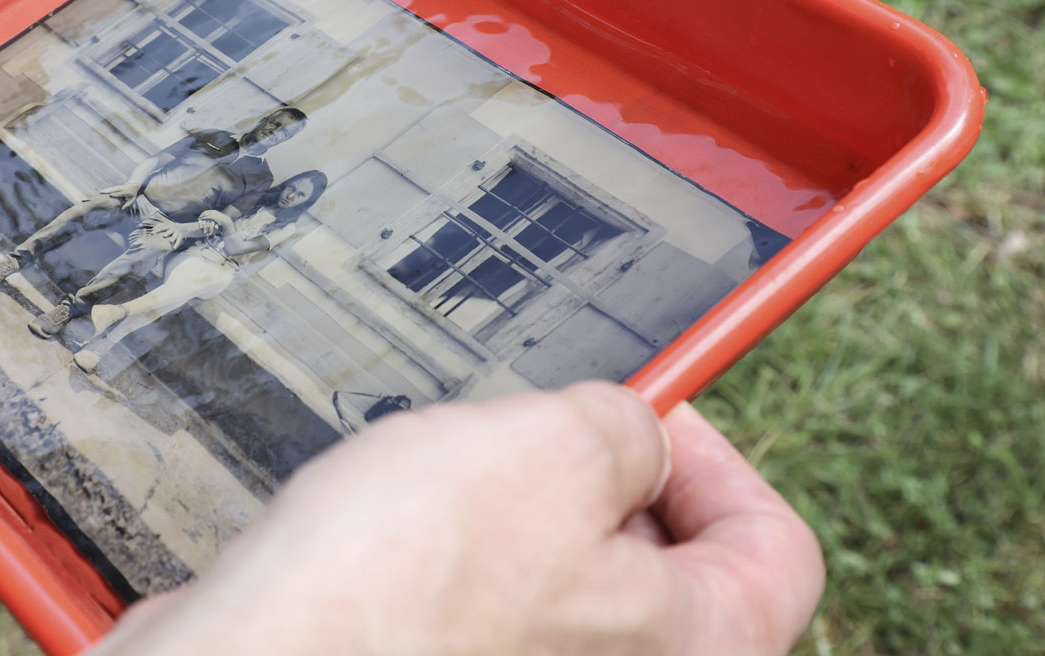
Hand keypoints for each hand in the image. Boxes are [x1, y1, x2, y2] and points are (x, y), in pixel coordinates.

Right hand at [96, 382, 823, 655]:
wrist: (268, 655)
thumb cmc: (406, 580)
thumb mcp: (560, 444)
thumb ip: (631, 427)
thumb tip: (632, 437)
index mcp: (696, 649)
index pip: (777, 551)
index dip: (718, 457)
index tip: (653, 413)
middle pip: (674, 568)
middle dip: (606, 480)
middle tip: (540, 435)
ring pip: (576, 582)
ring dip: (526, 512)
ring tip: (457, 483)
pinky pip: (502, 608)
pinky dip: (472, 558)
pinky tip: (410, 529)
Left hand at [135, 217, 186, 248]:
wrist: (186, 228)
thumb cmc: (174, 227)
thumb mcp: (169, 225)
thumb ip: (161, 226)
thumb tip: (154, 227)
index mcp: (169, 225)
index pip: (162, 227)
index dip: (157, 230)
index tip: (152, 233)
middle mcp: (173, 228)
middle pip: (169, 232)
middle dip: (167, 233)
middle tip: (164, 235)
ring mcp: (177, 233)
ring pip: (174, 237)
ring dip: (172, 239)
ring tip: (171, 241)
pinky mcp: (181, 236)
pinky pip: (178, 241)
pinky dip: (176, 245)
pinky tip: (174, 248)